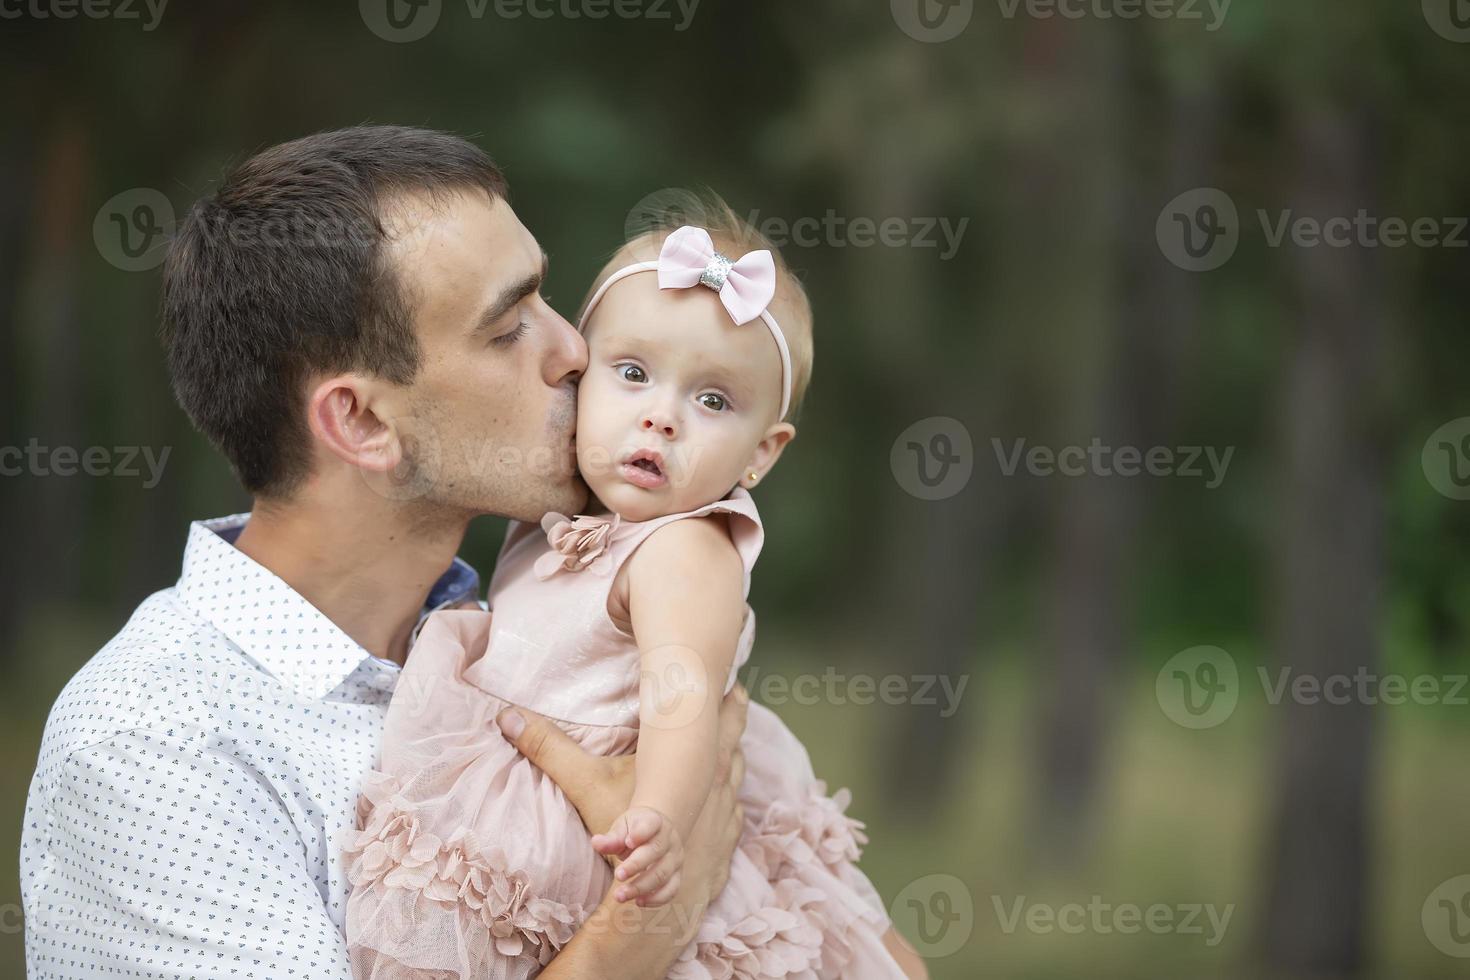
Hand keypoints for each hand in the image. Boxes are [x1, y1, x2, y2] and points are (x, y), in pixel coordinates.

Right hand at [497, 683, 749, 904]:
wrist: (654, 906)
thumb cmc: (630, 841)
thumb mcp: (587, 787)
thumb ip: (549, 750)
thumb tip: (507, 716)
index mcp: (701, 763)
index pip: (721, 717)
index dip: (726, 694)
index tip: (733, 675)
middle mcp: (723, 784)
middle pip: (735, 740)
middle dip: (734, 717)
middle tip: (737, 692)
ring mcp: (729, 816)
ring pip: (738, 774)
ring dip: (733, 757)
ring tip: (732, 742)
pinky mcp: (726, 843)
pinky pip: (734, 813)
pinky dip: (729, 800)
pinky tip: (725, 800)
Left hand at [591, 805, 682, 906]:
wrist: (658, 832)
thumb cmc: (635, 830)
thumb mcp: (623, 827)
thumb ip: (611, 838)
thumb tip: (595, 843)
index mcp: (655, 822)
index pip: (651, 824)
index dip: (641, 833)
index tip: (628, 842)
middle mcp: (669, 839)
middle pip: (655, 852)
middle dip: (636, 866)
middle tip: (617, 876)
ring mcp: (675, 858)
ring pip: (662, 874)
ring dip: (641, 887)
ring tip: (620, 896)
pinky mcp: (678, 875)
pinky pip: (672, 889)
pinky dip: (656, 899)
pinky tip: (638, 901)